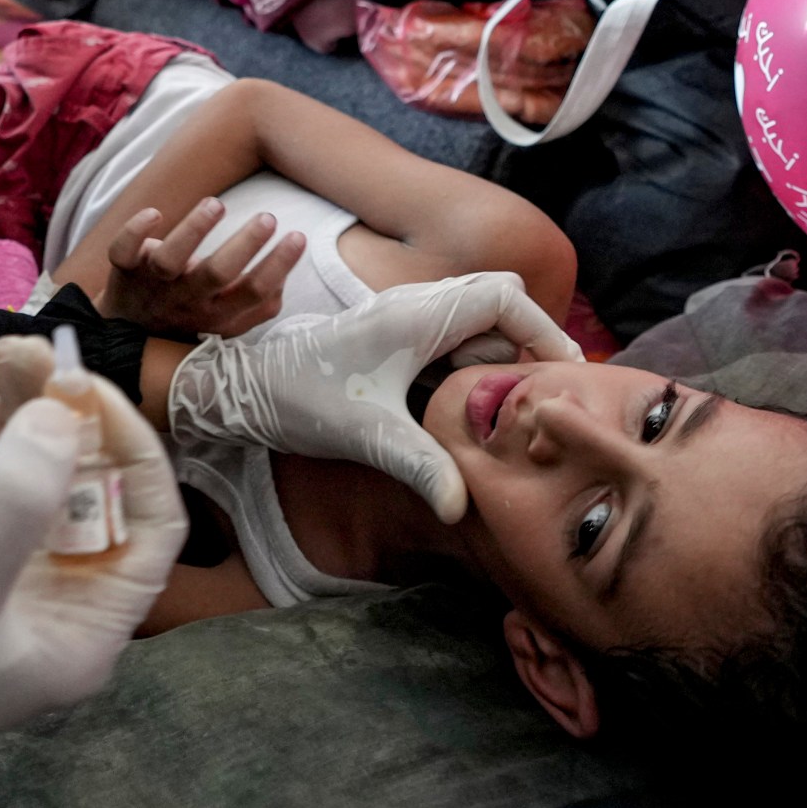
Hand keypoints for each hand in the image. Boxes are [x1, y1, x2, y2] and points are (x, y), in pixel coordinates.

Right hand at [0, 347, 184, 807]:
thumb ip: (14, 501)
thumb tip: (64, 413)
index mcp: (88, 634)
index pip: (150, 523)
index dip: (128, 447)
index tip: (77, 387)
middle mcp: (61, 617)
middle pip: (94, 499)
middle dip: (67, 423)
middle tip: (22, 348)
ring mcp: (11, 604)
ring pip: (44, 496)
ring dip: (28, 430)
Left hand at [95, 198, 303, 339]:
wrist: (126, 336)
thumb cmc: (189, 318)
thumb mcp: (228, 323)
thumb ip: (259, 305)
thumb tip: (283, 275)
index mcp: (216, 313)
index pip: (253, 293)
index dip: (277, 266)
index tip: (297, 236)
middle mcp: (186, 299)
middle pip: (216, 274)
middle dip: (244, 245)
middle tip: (268, 218)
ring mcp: (153, 284)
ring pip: (169, 260)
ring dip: (193, 230)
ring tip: (217, 204)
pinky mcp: (124, 269)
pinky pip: (122, 251)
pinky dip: (135, 231)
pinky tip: (155, 214)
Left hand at [164, 272, 581, 522]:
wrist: (240, 390)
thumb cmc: (298, 400)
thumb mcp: (365, 437)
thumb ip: (420, 467)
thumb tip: (460, 509)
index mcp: (415, 314)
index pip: (505, 297)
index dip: (543, 329)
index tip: (566, 371)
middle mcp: (414, 307)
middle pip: (499, 307)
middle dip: (522, 349)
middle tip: (530, 401)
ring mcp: (403, 320)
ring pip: (475, 325)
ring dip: (493, 362)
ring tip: (498, 413)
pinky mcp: (392, 339)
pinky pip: (450, 341)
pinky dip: (468, 368)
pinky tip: (461, 411)